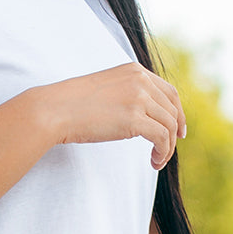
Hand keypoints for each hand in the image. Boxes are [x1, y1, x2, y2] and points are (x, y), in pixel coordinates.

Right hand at [39, 63, 186, 170]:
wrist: (54, 109)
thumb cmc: (71, 105)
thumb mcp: (104, 91)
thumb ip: (124, 95)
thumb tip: (136, 116)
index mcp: (134, 71)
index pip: (169, 92)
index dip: (178, 113)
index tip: (178, 131)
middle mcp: (141, 81)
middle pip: (172, 110)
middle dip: (173, 134)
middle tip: (165, 152)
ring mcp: (138, 98)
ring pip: (169, 125)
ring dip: (167, 147)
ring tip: (157, 161)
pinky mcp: (134, 119)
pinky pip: (161, 137)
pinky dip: (162, 152)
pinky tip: (153, 162)